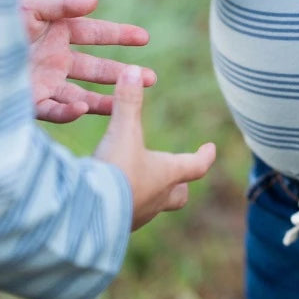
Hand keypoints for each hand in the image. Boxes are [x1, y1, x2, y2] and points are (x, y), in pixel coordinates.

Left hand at [21, 0, 155, 122]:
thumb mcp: (28, 7)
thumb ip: (61, 4)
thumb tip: (94, 2)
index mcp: (55, 33)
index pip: (95, 34)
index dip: (120, 35)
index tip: (145, 38)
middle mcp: (54, 60)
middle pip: (95, 69)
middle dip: (122, 74)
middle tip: (150, 78)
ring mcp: (43, 82)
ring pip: (80, 95)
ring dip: (103, 101)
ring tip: (125, 106)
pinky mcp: (28, 102)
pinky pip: (53, 111)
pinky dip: (68, 112)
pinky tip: (83, 108)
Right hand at [95, 66, 215, 228]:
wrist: (87, 215)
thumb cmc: (115, 170)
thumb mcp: (122, 132)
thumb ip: (127, 102)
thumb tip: (134, 71)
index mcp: (167, 175)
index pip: (196, 166)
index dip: (205, 156)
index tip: (211, 148)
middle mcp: (157, 199)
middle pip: (178, 196)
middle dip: (180, 185)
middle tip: (181, 176)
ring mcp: (137, 216)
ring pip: (152, 206)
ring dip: (150, 194)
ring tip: (139, 182)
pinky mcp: (115, 227)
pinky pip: (126, 216)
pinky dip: (124, 204)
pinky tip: (110, 197)